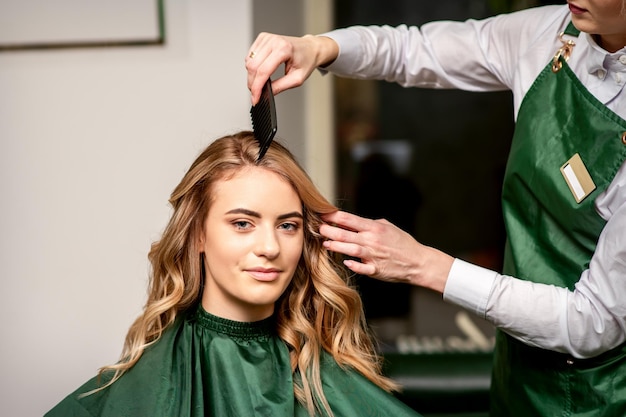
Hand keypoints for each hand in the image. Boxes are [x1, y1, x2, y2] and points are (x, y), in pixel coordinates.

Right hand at [246, 33, 338, 104]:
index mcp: (284, 49)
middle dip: (252, 83)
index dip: (256, 87)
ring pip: (249, 61)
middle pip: (253, 66)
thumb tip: (265, 93)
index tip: (254, 98)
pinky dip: (252, 66)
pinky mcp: (263, 37)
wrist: (310, 48)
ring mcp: (267, 38)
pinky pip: (250, 56)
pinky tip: (261, 70)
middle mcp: (274, 41)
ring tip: (261, 82)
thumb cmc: (306, 61)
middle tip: (256, 93)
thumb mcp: (297, 79)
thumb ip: (280, 86)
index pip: (263, 71)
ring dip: (252, 75)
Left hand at [320, 211, 452, 292]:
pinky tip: (345, 262)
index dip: (334, 216)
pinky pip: (362, 268)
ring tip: (325, 243)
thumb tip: (353, 222)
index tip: (322, 214)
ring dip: (336, 246)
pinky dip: (353, 265)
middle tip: (318, 228)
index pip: (350, 219)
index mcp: (375, 228)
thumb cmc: (402, 243)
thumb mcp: (388, 227)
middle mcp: (372, 241)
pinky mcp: (376, 270)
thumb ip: (370, 224)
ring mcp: (374, 256)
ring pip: (350, 250)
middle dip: (329, 230)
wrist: (418, 262)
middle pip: (346, 234)